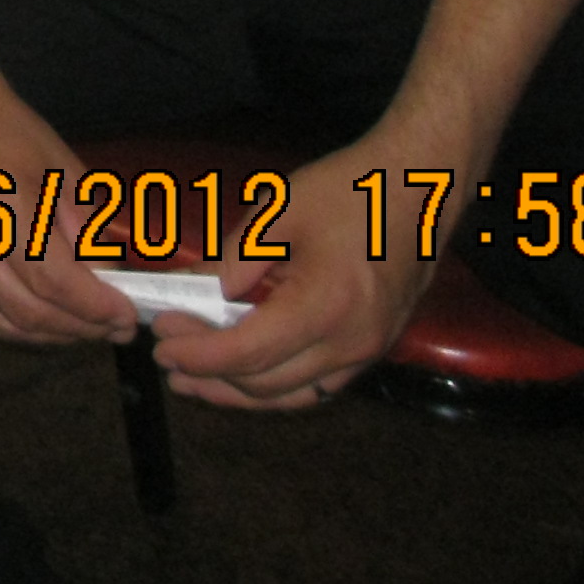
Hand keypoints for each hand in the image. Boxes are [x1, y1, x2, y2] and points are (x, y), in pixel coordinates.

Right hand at [0, 75, 135, 348]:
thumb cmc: (8, 133)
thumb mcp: (63, 170)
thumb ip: (87, 231)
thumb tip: (108, 285)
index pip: (53, 280)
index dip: (96, 307)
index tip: (128, 316)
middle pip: (28, 311)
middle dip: (81, 328)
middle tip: (114, 328)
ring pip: (2, 324)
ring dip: (52, 335)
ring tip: (84, 327)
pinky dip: (17, 327)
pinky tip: (45, 317)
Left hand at [154, 137, 438, 409]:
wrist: (423, 187)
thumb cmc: (352, 189)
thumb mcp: (279, 211)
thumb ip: (233, 259)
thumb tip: (194, 292)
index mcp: (325, 306)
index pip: (247, 351)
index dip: (197, 352)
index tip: (160, 340)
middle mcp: (351, 342)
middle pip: (266, 384)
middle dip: (209, 375)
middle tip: (166, 357)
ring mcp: (368, 351)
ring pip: (293, 396)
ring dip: (240, 395)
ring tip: (193, 382)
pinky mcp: (374, 349)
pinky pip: (319, 386)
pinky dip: (276, 388)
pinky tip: (244, 375)